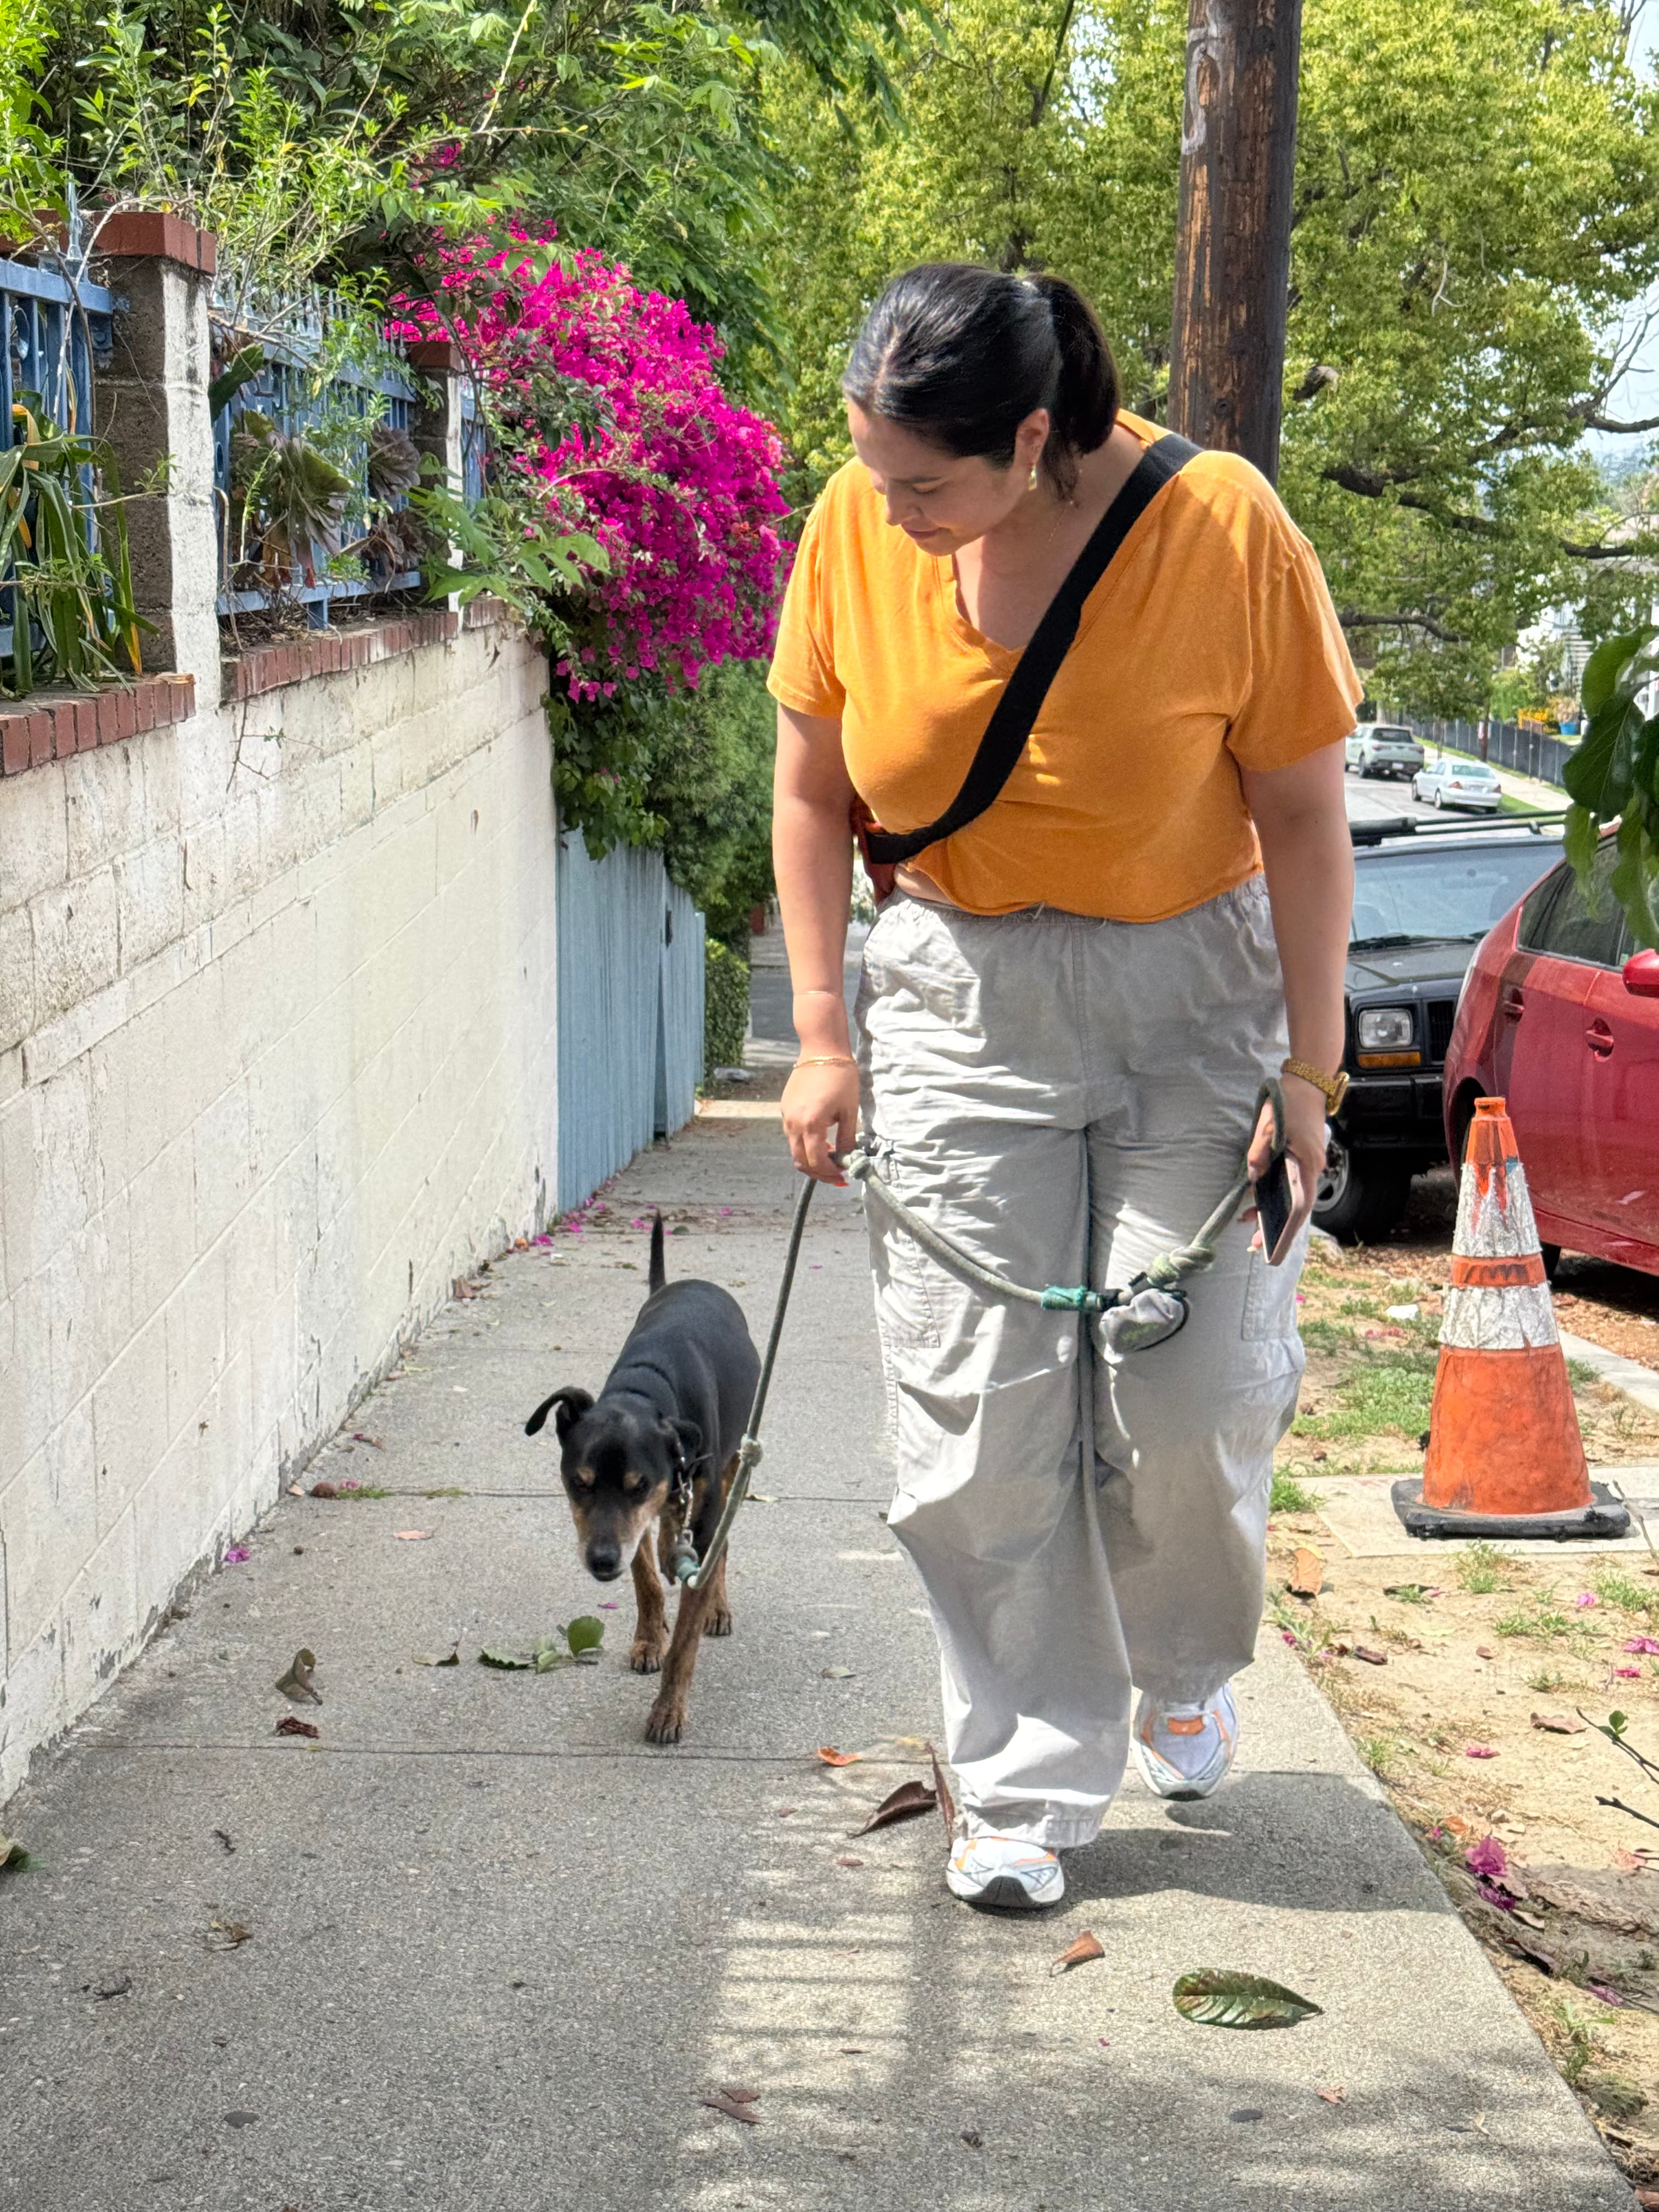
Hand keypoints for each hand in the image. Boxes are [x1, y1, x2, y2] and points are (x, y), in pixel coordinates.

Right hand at [782, 1060, 858, 1184]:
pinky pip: (792, 1133)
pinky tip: (820, 1139)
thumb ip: (847, 1139)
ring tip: (830, 1158)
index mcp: (811, 1124)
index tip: (843, 1175)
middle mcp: (793, 1122)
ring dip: (810, 1158)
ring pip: (794, 1148)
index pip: (816, 1161)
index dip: (829, 1172)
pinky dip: (804, 1143)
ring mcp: (786, 1115)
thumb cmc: (841, 1077)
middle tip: (835, 1175)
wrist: (821, 1049)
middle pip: (800, 1160)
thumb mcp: (849, 1110)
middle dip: (818, 1172)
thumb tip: (848, 1160)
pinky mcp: (785, 1108)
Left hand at [1245, 1078, 1327, 1263]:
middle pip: (1296, 1205)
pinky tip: (1258, 1197)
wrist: (1307, 1084)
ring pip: (1293, 1194)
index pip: (1301, 1207)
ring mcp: (1310, 1163)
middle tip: (1255, 1242)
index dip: (1286, 1228)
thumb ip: (1259, 1155)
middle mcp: (1313, 1168)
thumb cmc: (1289, 1105)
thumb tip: (1253, 1180)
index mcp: (1308, 1164)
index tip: (1272, 1245)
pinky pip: (1291, 1182)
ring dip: (1273, 1208)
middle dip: (1276, 1225)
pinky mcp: (1304, 1157)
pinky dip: (1276, 1192)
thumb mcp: (1268, 1128)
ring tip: (1249, 1220)